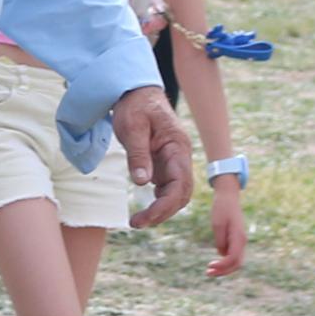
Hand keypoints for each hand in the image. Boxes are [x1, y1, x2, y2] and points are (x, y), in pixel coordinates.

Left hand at [112, 87, 193, 225]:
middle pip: (181, 194)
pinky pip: (167, 188)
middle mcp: (181, 157)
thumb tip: (142, 183)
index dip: (164, 205)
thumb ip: (137, 154)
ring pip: (176, 193)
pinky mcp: (165, 164)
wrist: (137, 92)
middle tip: (136, 223)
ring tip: (138, 220)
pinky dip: (158, 201)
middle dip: (162, 212)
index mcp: (178, 147)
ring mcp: (174, 161)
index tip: (143, 218)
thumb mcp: (132, 127)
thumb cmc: (136, 106)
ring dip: (161, 210)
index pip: (180, 184)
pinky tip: (144, 210)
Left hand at [205, 176, 246, 277]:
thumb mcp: (217, 224)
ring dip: (224, 268)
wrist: (228, 198)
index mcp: (238, 237)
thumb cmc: (222, 209)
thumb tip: (222, 254)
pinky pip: (232, 255)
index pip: (233, 259)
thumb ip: (220, 240)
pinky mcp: (236, 240)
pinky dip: (225, 262)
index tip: (210, 266)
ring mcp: (240, 241)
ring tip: (209, 270)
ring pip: (236, 261)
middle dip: (223, 271)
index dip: (222, 266)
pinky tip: (215, 263)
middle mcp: (241, 241)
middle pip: (236, 263)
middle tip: (208, 273)